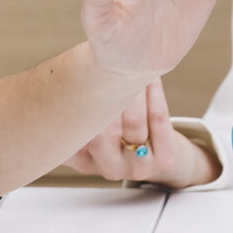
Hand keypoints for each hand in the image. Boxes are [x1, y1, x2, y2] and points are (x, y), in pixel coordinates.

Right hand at [67, 77, 219, 187]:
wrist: (159, 158)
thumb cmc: (123, 134)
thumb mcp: (94, 129)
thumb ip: (80, 109)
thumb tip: (69, 71)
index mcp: (84, 161)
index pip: (73, 136)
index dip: (77, 106)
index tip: (79, 78)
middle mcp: (109, 168)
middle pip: (101, 131)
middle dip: (106, 93)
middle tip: (107, 65)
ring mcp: (137, 168)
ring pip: (133, 122)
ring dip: (133, 89)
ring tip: (133, 65)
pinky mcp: (163, 161)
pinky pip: (157, 119)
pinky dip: (154, 92)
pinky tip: (151, 76)